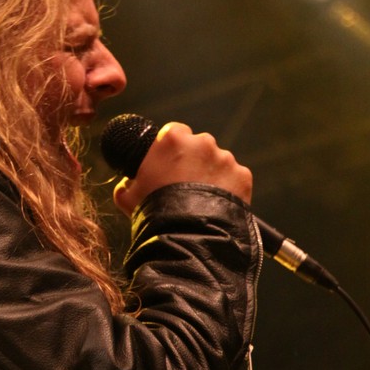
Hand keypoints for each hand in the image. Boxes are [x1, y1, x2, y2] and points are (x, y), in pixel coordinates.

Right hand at [113, 122, 252, 215]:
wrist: (186, 236)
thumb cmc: (153, 213)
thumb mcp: (127, 197)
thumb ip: (128, 183)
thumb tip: (128, 184)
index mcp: (172, 138)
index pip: (174, 132)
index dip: (171, 149)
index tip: (169, 164)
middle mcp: (202, 142)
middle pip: (199, 146)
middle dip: (194, 161)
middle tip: (185, 186)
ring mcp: (225, 158)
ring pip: (218, 163)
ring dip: (212, 176)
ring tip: (202, 202)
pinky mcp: (242, 176)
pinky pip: (235, 180)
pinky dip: (229, 190)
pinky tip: (217, 207)